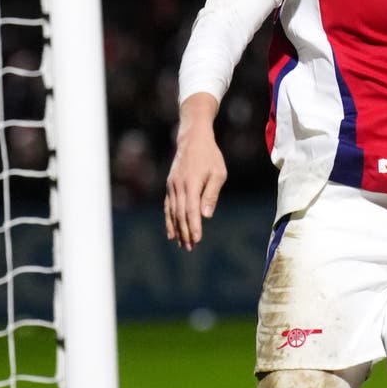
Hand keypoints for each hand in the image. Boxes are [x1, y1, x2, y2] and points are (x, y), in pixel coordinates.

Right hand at [163, 98, 227, 251]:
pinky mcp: (170, 185)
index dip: (194, 226)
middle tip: (190, 248)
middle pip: (180, 214)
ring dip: (177, 229)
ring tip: (182, 244)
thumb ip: (211, 194)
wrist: (193, 139)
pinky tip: (172, 232)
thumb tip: (206, 215)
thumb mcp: (218, 173)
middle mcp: (178, 186)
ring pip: (172, 212)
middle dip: (185, 232)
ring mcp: (172, 186)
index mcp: (192, 184)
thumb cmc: (210, 156)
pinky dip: (169, 220)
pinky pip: (168, 206)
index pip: (191, 210)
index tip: (197, 239)